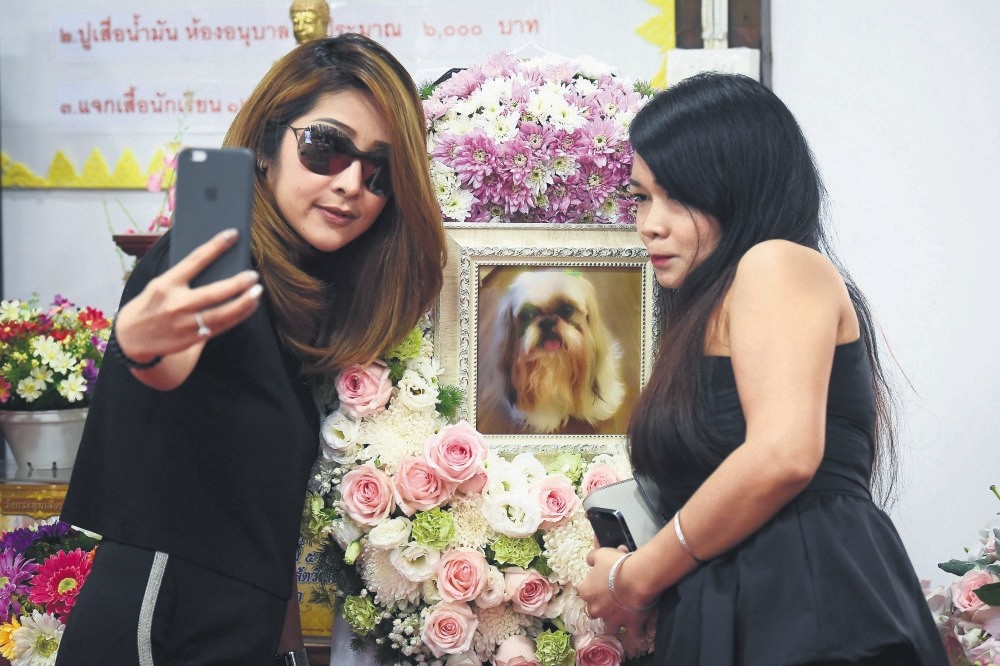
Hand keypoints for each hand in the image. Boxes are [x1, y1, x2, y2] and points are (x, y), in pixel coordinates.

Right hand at [115, 229, 261, 361]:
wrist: (131, 338)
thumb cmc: (150, 305)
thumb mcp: (159, 285)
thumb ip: (183, 277)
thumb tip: (217, 266)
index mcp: (166, 284)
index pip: (195, 260)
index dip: (216, 246)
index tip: (233, 234)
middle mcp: (175, 303)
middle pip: (214, 292)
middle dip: (237, 283)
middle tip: (253, 275)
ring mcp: (184, 324)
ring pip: (222, 313)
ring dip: (243, 303)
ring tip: (257, 292)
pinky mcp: (192, 339)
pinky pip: (221, 326)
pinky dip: (238, 316)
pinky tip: (249, 307)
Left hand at [578, 546, 655, 654]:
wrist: (635, 578)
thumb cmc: (616, 564)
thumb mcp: (601, 554)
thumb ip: (592, 558)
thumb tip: (589, 560)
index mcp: (586, 592)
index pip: (584, 592)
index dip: (592, 589)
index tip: (600, 586)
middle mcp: (596, 609)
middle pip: (594, 613)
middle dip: (601, 610)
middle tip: (611, 604)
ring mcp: (612, 620)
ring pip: (610, 629)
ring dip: (614, 627)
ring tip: (622, 625)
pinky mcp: (630, 626)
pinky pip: (632, 637)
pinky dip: (634, 638)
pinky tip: (637, 638)